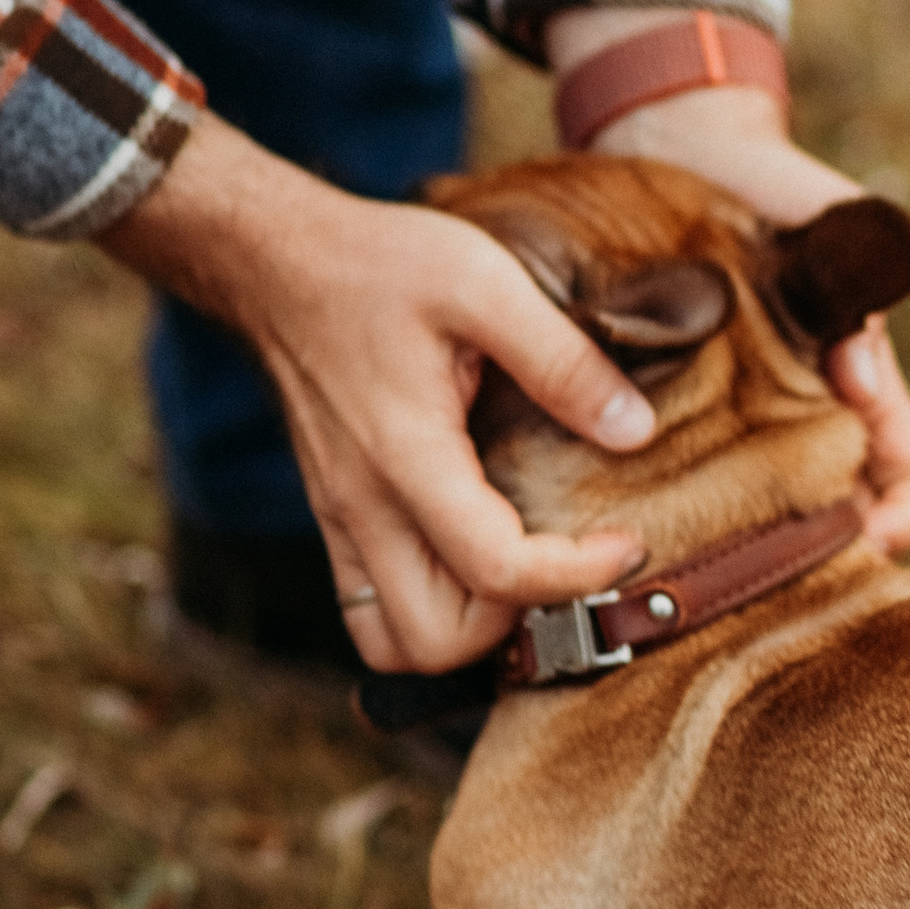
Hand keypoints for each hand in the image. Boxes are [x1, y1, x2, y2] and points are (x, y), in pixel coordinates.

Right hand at [99, 116, 657, 671]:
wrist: (275, 265)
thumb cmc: (376, 265)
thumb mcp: (483, 283)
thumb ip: (562, 359)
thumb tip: (635, 429)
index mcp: (406, 456)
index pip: (496, 571)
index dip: (577, 576)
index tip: (628, 542)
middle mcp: (364, 508)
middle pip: (440, 641)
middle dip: (519, 621)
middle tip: (572, 559)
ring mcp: (342, 522)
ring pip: (398, 643)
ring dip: (471, 631)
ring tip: (527, 569)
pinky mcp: (336, 521)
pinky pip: (374, 614)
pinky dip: (431, 614)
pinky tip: (478, 561)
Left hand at [547, 12, 909, 553]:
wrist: (688, 148)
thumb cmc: (779, 186)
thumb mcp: (837, 226)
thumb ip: (861, 295)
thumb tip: (862, 382)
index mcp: (864, 382)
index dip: (904, 520)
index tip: (867, 543)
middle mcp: (811, 413)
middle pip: (840, 516)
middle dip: (821, 555)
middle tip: (775, 576)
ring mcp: (749, 417)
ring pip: (764, 508)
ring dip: (750, 539)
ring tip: (708, 557)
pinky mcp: (683, 408)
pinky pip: (692, 474)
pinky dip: (684, 501)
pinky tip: (647, 513)